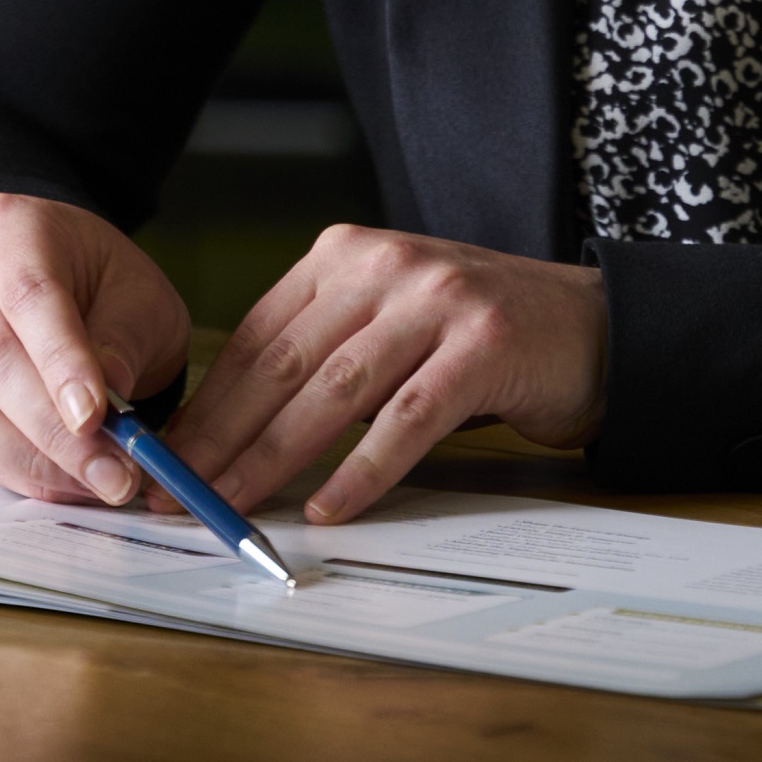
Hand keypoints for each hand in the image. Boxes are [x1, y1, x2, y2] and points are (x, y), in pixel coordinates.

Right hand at [0, 192, 192, 506]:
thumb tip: (107, 407)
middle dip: (52, 428)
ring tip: (96, 484)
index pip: (29, 294)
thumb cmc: (109, 288)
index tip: (95, 417)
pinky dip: (17, 472)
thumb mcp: (141, 298)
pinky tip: (67, 483)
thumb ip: (123, 340)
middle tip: (113, 472)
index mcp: (12, 230)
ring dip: (30, 460)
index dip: (59, 360)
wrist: (77, 292)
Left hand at [161, 224, 606, 524]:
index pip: (258, 336)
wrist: (592, 325)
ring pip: (335, 392)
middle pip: (284, 364)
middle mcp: (385, 265)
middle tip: (180, 492)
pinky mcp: (482, 345)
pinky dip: (361, 470)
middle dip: (223, 436)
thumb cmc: (476, 336)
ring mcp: (436, 301)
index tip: (168, 457)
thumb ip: (324, 352)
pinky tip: (327, 507)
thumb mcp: (389, 321)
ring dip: (274, 458)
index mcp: (347, 254)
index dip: (209, 402)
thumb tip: (232, 428)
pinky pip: (406, 420)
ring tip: (232, 505)